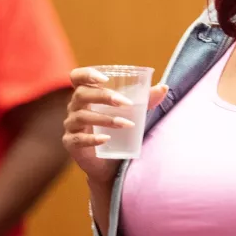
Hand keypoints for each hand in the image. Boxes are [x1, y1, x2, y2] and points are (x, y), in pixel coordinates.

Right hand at [62, 67, 167, 186]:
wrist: (111, 162)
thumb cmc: (120, 130)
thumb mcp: (134, 112)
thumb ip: (147, 99)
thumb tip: (164, 87)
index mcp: (87, 94)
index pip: (76, 76)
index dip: (86, 74)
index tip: (105, 78)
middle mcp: (75, 107)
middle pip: (81, 95)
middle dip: (104, 96)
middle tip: (127, 103)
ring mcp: (71, 125)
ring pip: (81, 116)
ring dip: (106, 119)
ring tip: (127, 124)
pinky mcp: (71, 143)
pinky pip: (78, 139)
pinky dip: (92, 138)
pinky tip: (106, 139)